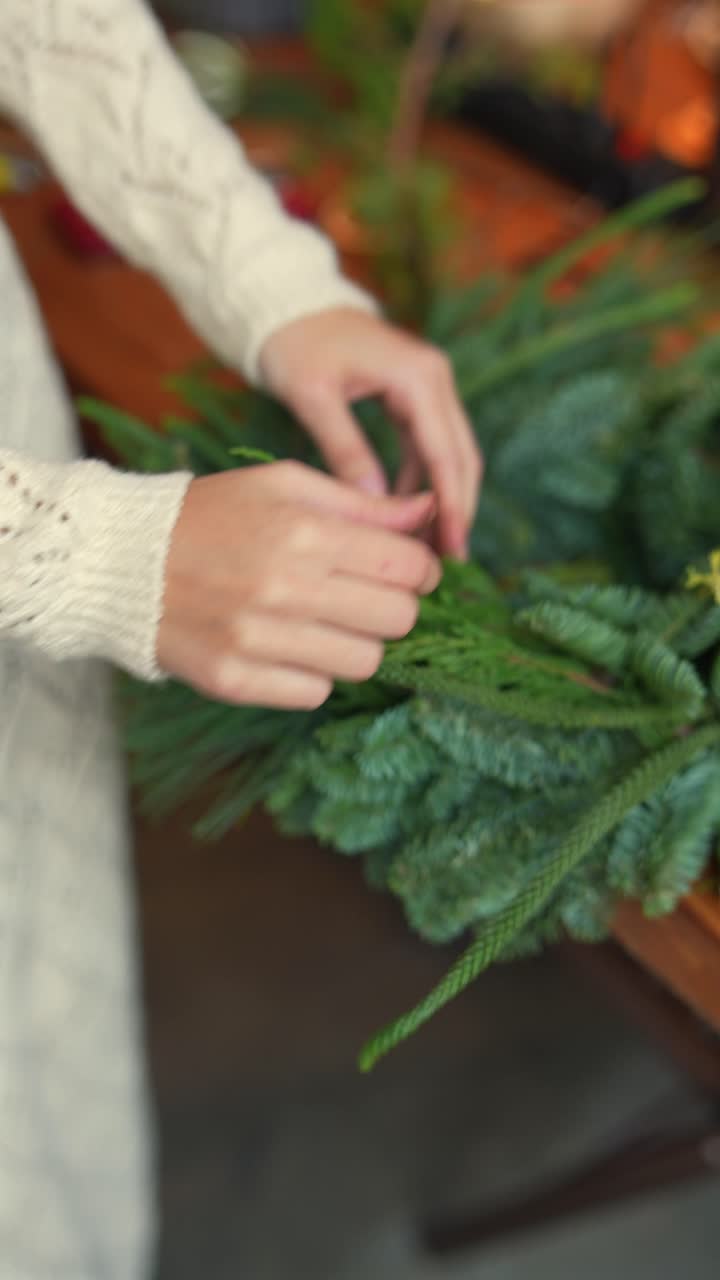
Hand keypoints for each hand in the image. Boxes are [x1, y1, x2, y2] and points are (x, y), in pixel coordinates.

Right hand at [158, 460, 440, 708]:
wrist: (120, 562)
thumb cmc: (211, 514)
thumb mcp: (283, 485)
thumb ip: (361, 504)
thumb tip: (430, 510)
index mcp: (302, 532)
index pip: (408, 566)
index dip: (420, 568)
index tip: (406, 569)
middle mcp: (284, 588)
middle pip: (398, 620)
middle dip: (394, 606)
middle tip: (367, 596)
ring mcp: (258, 640)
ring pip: (364, 663)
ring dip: (356, 642)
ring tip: (325, 621)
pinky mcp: (235, 680)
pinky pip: (315, 692)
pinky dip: (312, 673)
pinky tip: (287, 645)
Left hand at [259, 308, 481, 559]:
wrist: (288, 304)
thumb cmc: (295, 345)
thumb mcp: (313, 398)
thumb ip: (346, 450)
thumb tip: (375, 505)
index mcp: (418, 377)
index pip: (446, 455)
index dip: (453, 507)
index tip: (453, 550)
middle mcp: (434, 378)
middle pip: (462, 457)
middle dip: (457, 509)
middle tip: (449, 561)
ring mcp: (428, 385)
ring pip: (451, 454)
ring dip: (442, 499)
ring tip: (426, 547)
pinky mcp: (414, 395)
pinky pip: (428, 446)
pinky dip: (423, 481)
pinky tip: (406, 515)